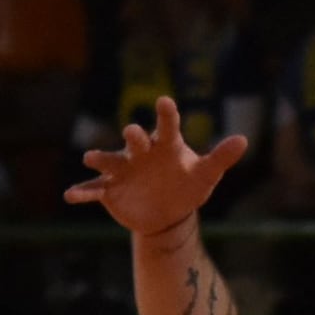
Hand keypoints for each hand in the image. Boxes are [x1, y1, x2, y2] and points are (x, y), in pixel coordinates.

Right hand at [67, 100, 249, 230]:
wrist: (167, 212)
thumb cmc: (186, 185)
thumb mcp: (206, 174)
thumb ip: (221, 157)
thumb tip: (243, 140)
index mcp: (164, 145)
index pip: (167, 127)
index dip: (167, 115)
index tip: (166, 101)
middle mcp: (140, 153)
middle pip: (135, 141)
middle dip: (133, 137)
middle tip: (132, 132)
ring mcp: (123, 170)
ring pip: (110, 161)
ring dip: (100, 159)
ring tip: (90, 158)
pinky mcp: (110, 190)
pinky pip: (95, 190)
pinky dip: (83, 192)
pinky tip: (70, 195)